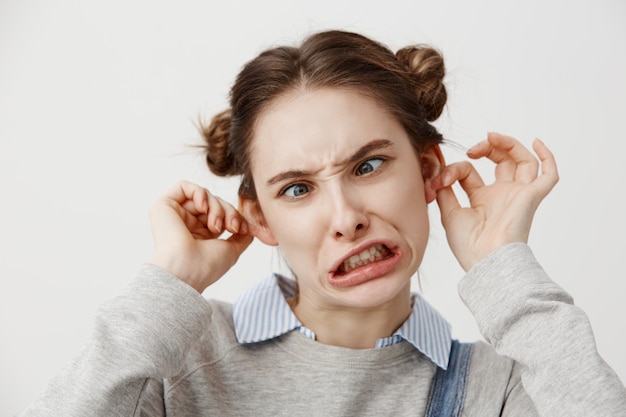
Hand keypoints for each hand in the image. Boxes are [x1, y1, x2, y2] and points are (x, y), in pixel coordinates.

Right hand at [147, 180, 252, 291]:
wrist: (185, 271)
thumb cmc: (206, 266)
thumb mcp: (231, 250)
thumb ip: (240, 237)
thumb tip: (248, 227)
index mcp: (200, 234)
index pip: (221, 213)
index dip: (234, 216)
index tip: (242, 229)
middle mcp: (187, 223)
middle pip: (214, 202)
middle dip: (228, 211)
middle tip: (231, 227)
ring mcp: (175, 214)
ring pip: (203, 195)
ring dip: (216, 206)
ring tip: (215, 225)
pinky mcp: (164, 205)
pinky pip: (184, 186)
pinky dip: (200, 193)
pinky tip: (204, 208)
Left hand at [434, 133, 558, 270]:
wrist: (486, 260)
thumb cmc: (469, 246)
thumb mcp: (449, 213)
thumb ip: (445, 192)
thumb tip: (439, 172)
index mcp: (482, 200)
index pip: (470, 172)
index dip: (455, 168)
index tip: (442, 177)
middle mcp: (502, 195)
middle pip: (501, 161)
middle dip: (486, 149)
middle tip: (473, 149)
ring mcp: (518, 195)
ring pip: (523, 161)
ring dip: (508, 144)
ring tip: (491, 137)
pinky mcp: (532, 197)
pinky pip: (549, 175)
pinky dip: (547, 157)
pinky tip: (536, 141)